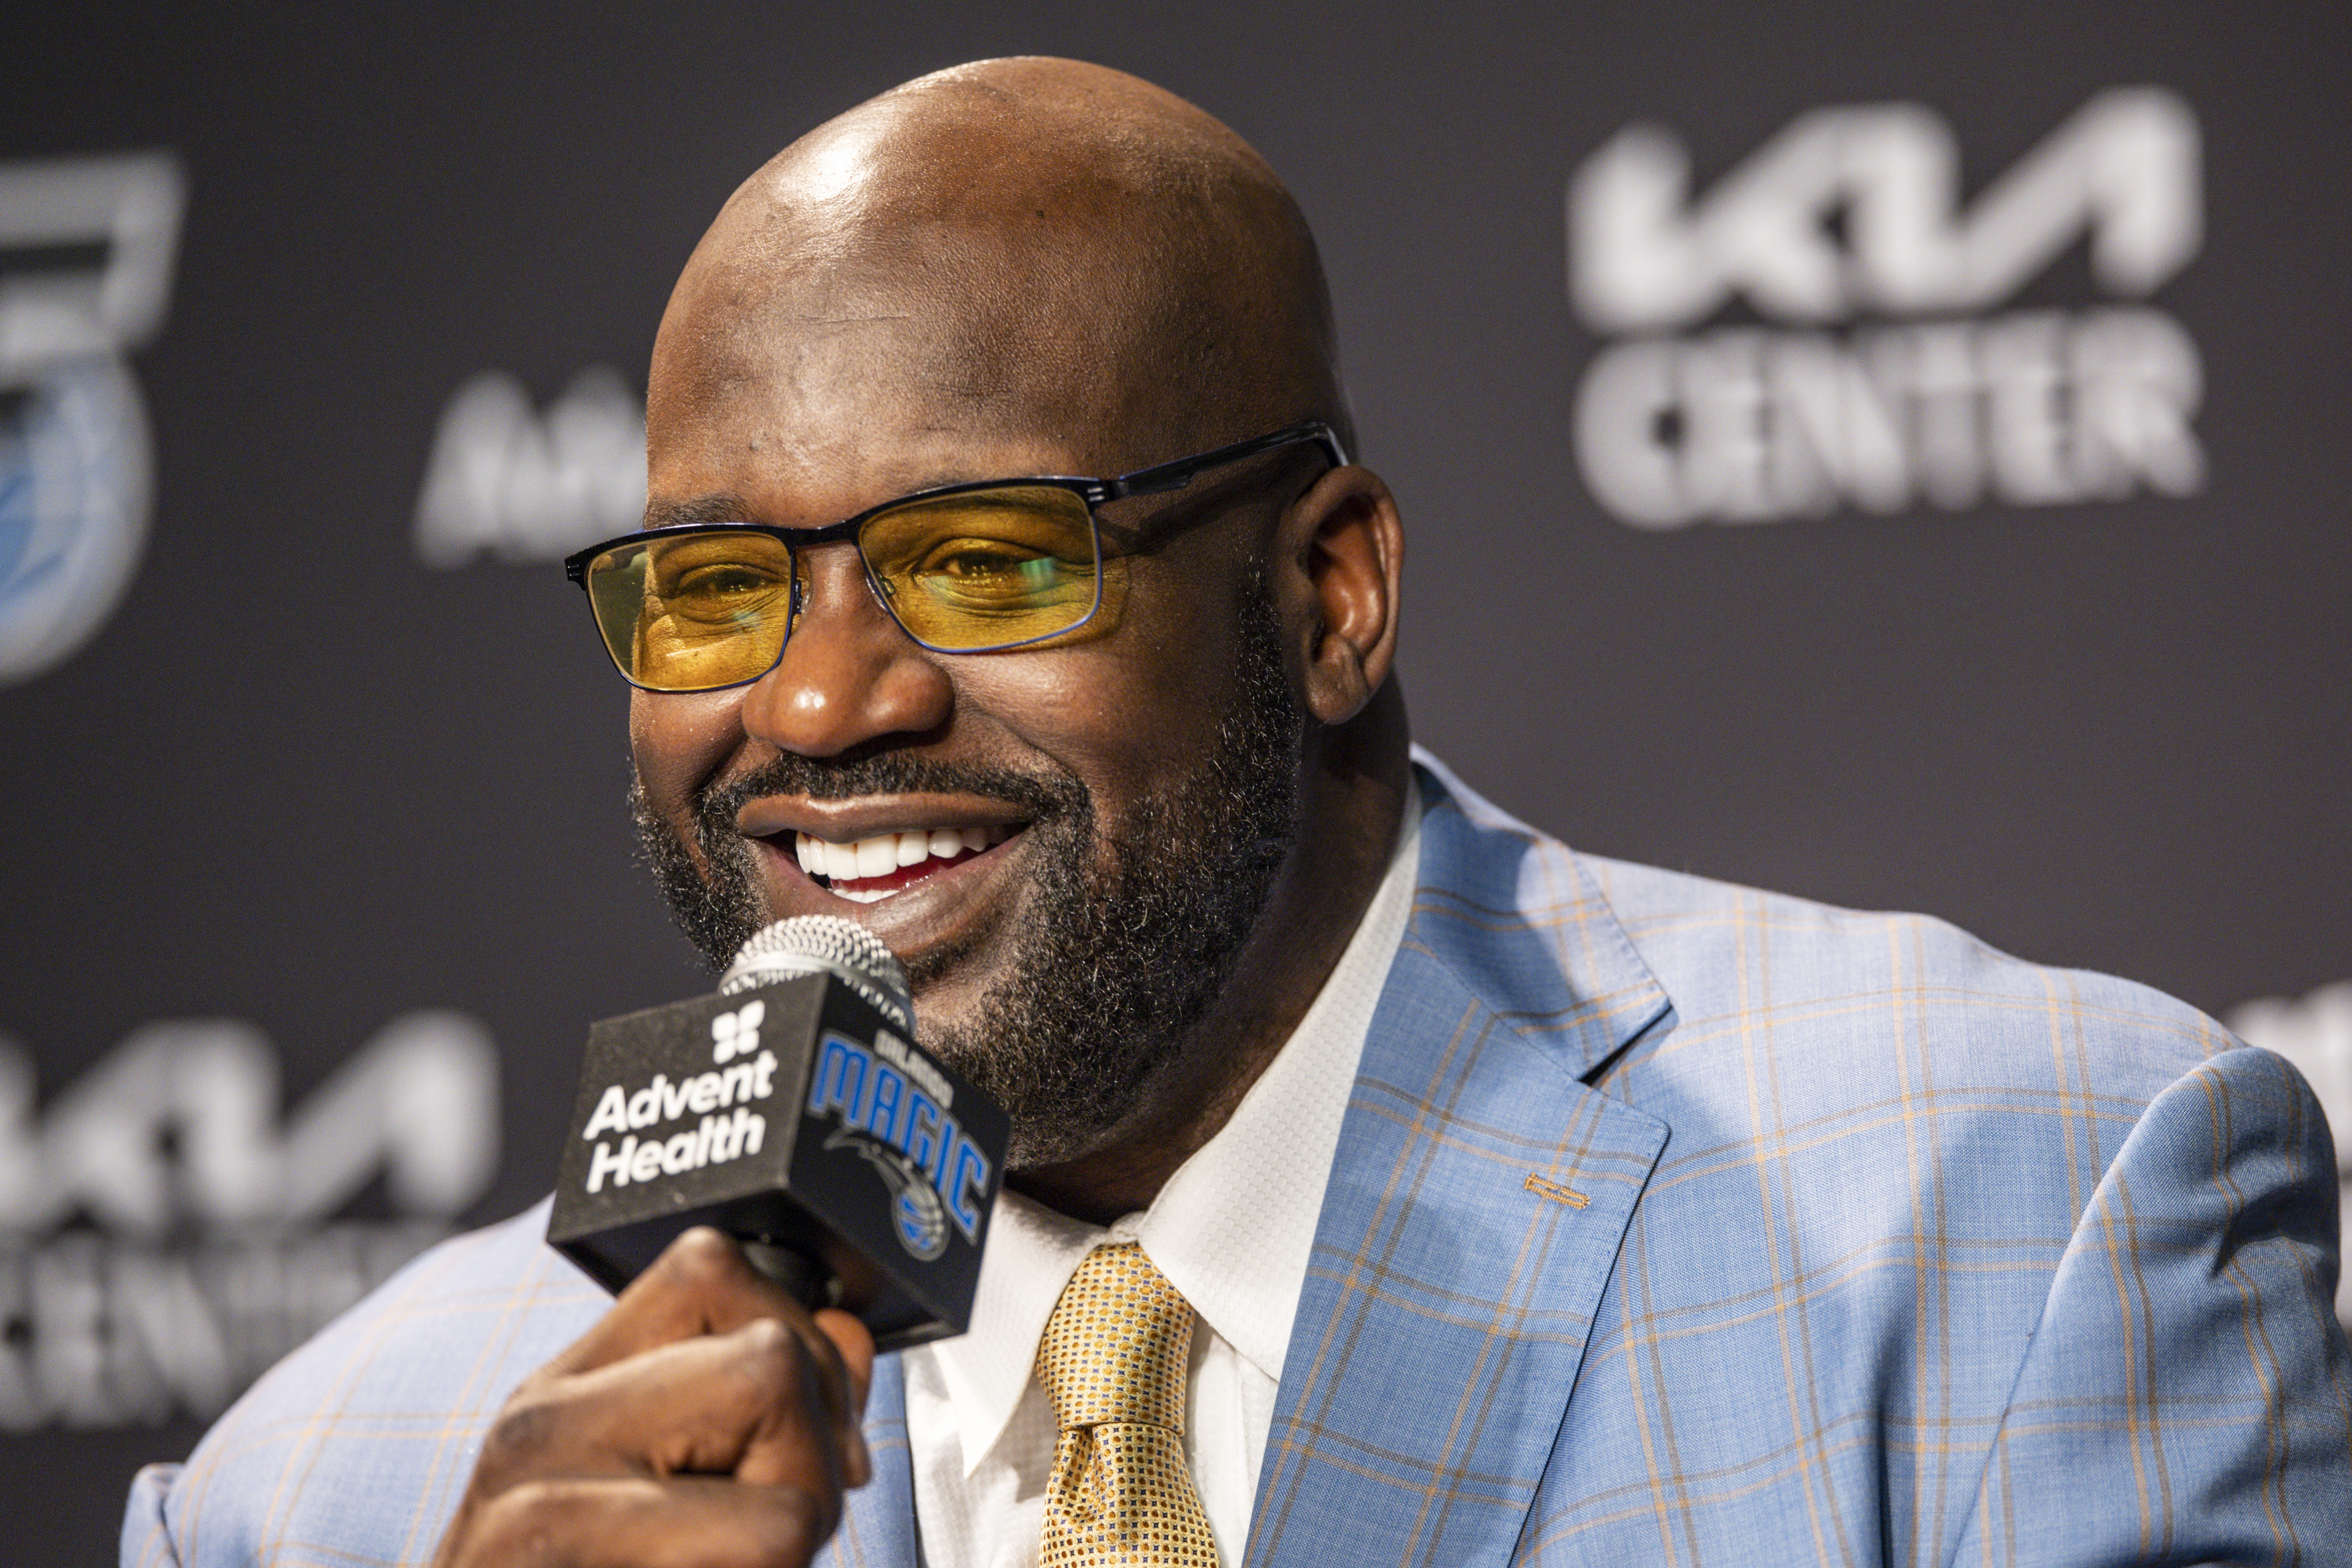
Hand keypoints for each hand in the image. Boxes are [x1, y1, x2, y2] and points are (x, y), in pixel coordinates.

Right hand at [431, 1227, 875, 1567]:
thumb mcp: (650, 1486)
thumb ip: (753, 1399)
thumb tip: (849, 1339)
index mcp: (557, 1393)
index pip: (712, 1267)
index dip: (793, 1342)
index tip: (791, 1433)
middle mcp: (535, 1439)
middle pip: (773, 1367)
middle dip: (811, 1459)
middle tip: (757, 1537)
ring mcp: (543, 1533)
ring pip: (787, 1506)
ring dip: (790, 1549)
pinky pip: (760, 1567)